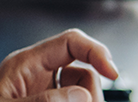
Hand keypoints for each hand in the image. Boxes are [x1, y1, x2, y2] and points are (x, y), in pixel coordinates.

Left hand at [0, 29, 121, 101]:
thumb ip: (43, 101)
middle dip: (89, 95)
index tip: (112, 73)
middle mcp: (37, 76)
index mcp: (25, 64)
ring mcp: (43, 94)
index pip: (71, 42)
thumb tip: (82, 95)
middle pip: (84, 75)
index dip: (96, 52)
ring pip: (82, 96)